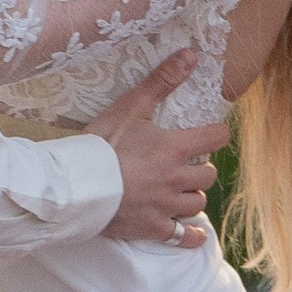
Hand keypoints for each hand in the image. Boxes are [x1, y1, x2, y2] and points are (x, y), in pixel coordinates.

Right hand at [95, 55, 222, 248]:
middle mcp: (177, 179)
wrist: (76, 185)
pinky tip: (192, 232)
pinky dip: (190, 234)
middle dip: (200, 168)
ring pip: (197, 203)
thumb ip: (162, 81)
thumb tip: (190, 55)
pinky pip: (183, 236)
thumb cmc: (101, 144)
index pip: (216, 138)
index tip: (209, 134)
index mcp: (175, 148)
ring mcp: (167, 206)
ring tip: (180, 190)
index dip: (215, 134)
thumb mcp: (130, 106)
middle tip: (186, 164)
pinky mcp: (153, 228)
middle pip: (208, 175)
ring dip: (192, 196)